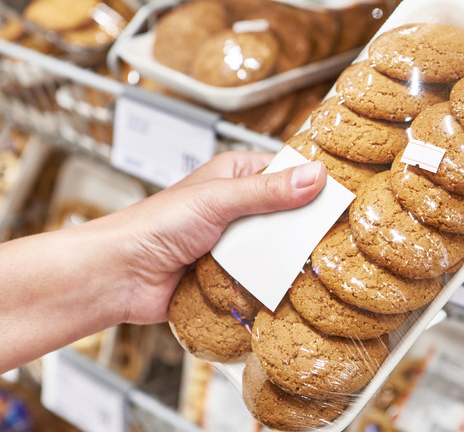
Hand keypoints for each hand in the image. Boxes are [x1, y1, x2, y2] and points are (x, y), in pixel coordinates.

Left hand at [87, 150, 326, 324]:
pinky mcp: (229, 275)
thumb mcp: (219, 200)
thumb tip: (316, 176)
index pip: (288, 174)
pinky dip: (271, 283)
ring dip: (288, 258)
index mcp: (235, 175)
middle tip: (337, 240)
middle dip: (304, 229)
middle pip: (287, 215)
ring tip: (318, 268)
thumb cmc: (156, 225)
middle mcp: (237, 207)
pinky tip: (289, 289)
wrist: (120, 276)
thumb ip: (268, 191)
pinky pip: (262, 277)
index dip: (314, 185)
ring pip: (277, 248)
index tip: (343, 199)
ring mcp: (234, 242)